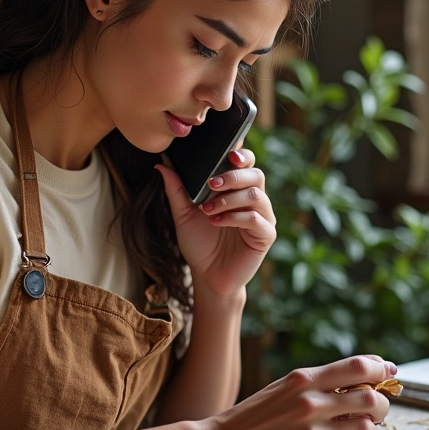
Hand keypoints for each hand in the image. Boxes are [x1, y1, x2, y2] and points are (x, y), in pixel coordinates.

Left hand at [156, 149, 275, 296]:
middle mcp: (254, 199)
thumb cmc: (199, 243)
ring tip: (208, 209)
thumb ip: (176, 189)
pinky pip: (256, 219)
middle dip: (233, 176)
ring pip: (256, 194)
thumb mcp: (183, 213)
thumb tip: (162, 163)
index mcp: (237, 189)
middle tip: (211, 184)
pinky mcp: (265, 236)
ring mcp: (263, 217)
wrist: (207, 276)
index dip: (241, 154)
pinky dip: (234, 217)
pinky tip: (217, 222)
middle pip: (256, 174)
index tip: (228, 153)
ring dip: (229, 199)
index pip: (246, 163)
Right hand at [208, 355, 396, 429]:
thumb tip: (357, 378)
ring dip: (373, 424)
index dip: (380, 368)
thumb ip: (316, 383)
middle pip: (369, 394)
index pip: (357, 365)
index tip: (388, 371)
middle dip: (382, 400)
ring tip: (364, 424)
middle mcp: (310, 399)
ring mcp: (311, 427)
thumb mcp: (283, 388)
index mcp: (302, 377)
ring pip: (366, 423)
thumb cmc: (254, 415)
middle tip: (379, 404)